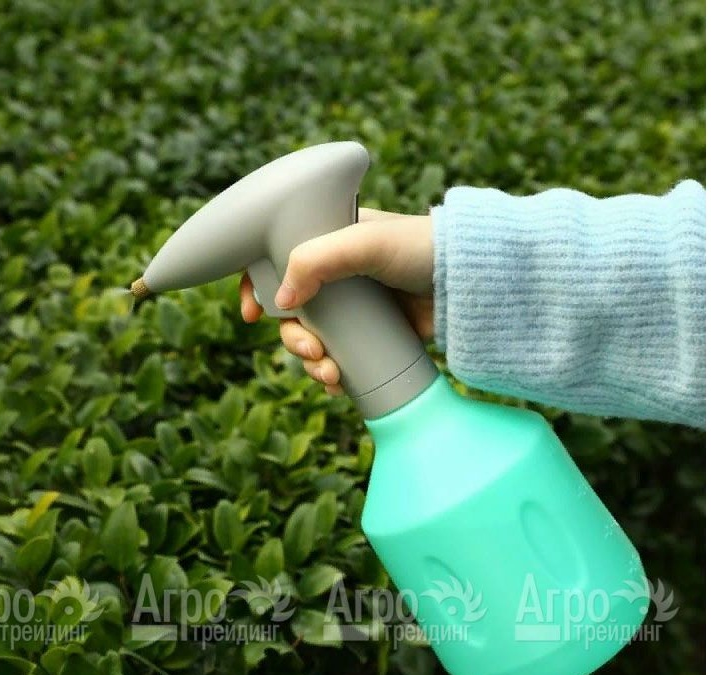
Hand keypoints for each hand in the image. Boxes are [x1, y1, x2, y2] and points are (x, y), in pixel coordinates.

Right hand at [239, 208, 434, 394]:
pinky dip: (333, 376)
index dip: (257, 289)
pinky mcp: (373, 336)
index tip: (252, 315)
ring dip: (312, 364)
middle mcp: (336, 278)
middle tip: (314, 351)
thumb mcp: (364, 242)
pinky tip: (339, 385)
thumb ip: (316, 260)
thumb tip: (282, 302)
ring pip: (314, 341)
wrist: (469, 280)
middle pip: (291, 315)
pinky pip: (340, 359)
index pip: (276, 264)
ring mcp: (355, 310)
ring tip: (332, 376)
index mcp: (327, 245)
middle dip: (293, 340)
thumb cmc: (420, 248)